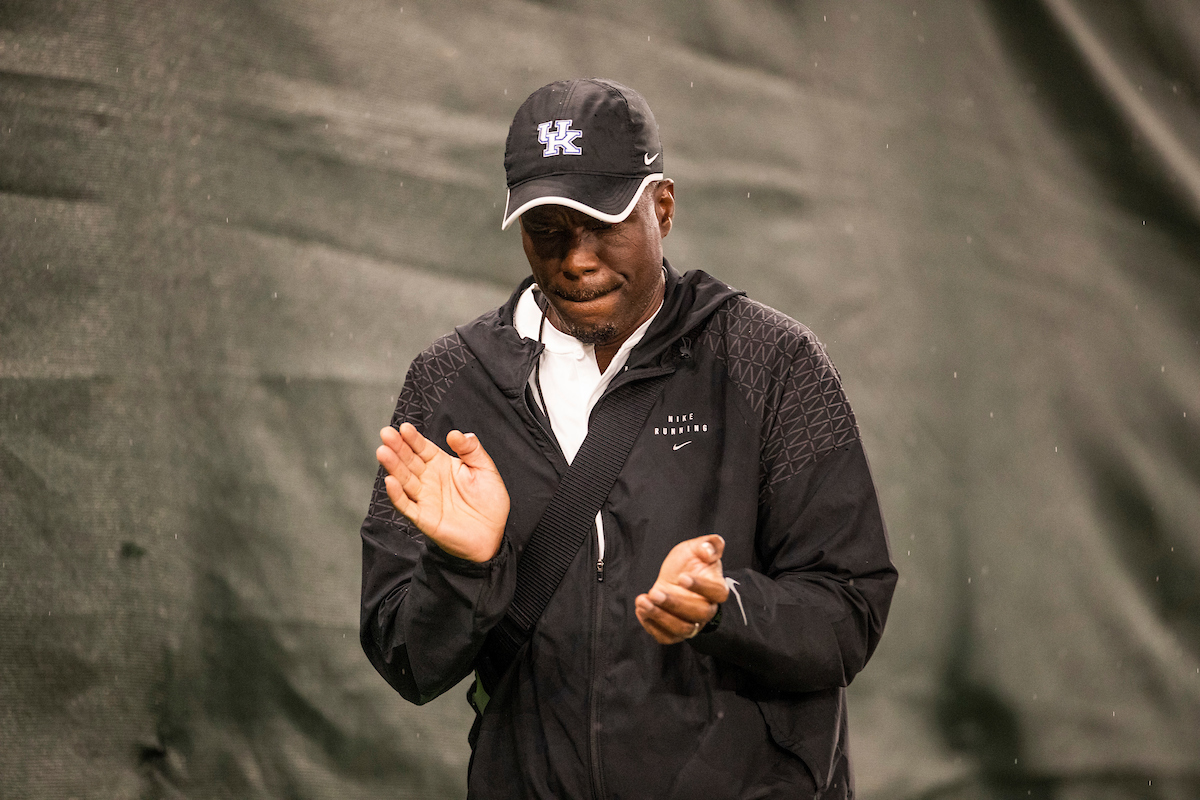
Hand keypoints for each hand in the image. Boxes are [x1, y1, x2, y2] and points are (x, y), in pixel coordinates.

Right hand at [376, 422, 509, 562]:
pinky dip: (397, 494)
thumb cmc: (489, 502)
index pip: (423, 448)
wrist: (492, 534)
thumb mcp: (485, 469)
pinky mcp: (423, 517)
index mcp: (442, 465)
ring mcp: (424, 498)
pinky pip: (406, 505)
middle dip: (397, 447)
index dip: (413, 438)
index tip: (404, 427)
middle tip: (386, 434)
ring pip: (404, 479)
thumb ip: (471, 449)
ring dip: (393, 466)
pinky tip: (391, 482)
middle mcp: (429, 479)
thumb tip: (456, 433)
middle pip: (409, 461)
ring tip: (383, 451)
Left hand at [635, 534, 729, 644]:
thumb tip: (709, 550)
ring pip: (683, 630)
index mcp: (716, 587)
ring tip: (643, 602)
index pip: (717, 593)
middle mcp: (707, 608)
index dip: (701, 587)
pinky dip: (652, 626)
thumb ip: (709, 544)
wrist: (675, 576)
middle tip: (655, 592)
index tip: (682, 577)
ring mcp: (692, 622)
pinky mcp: (675, 630)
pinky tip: (641, 610)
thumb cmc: (690, 562)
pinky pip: (667, 637)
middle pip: (699, 614)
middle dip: (675, 604)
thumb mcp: (696, 546)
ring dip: (661, 618)